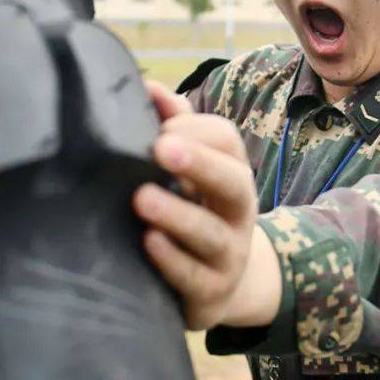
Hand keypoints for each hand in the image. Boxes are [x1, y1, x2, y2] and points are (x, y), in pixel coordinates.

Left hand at [134, 82, 260, 329]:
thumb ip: (172, 127)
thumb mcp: (188, 171)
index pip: (226, 141)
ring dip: (177, 214)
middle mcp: (238, 211)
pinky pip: (194, 277)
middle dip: (199, 164)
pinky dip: (171, 260)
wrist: (218, 287)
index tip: (161, 128)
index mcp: (231, 173)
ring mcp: (229, 254)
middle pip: (232, 182)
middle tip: (161, 147)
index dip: (196, 130)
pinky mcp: (211, 293)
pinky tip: (148, 243)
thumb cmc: (193, 212)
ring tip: (142, 199)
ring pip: (210, 233)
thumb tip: (148, 86)